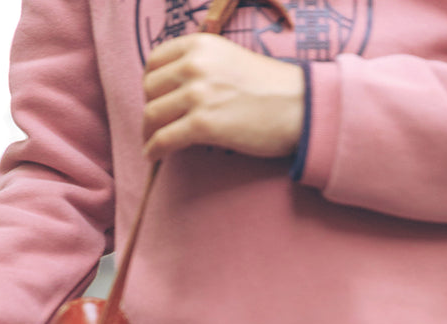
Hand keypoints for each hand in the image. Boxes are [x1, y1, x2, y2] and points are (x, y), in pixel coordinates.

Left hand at [142, 33, 304, 161]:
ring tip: (153, 144)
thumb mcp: (229, 58)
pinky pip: (164, 139)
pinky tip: (154, 157)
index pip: (154, 62)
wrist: (298, 106)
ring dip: (149, 133)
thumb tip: (173, 89)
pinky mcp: (203, 124)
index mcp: (200, 44)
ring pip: (152, 115)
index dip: (151, 84)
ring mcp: (198, 94)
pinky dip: (154, 150)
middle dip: (150, 110)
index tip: (157, 100)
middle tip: (156, 127)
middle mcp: (195, 64)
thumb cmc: (268, 87)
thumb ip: (200, 65)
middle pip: (150, 89)